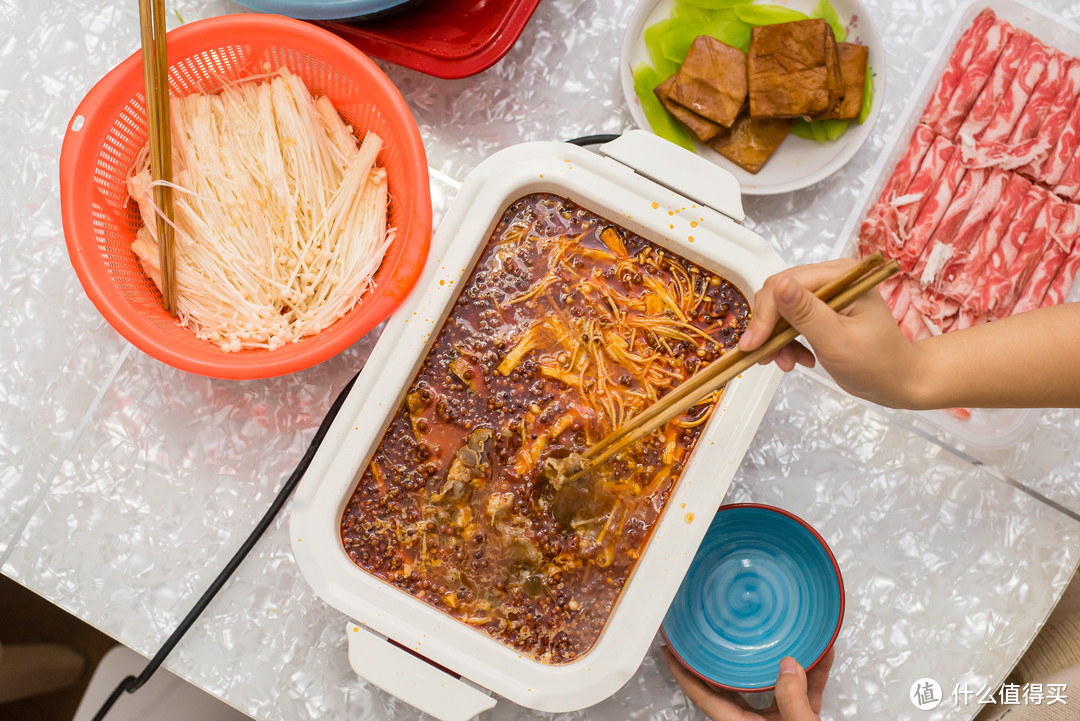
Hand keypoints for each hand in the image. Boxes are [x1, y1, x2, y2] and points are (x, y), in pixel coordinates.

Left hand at [662, 647, 834, 720]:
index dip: (684, 672)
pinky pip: (800, 694)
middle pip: (733, 684)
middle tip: (718, 632)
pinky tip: (822, 657)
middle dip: (729, 657)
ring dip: (781, 662)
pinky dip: (811, 678)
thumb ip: (793, 700)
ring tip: (781, 636)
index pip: (703, 695)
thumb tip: (788, 666)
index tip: (670, 651)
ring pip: (770, 685)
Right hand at [737, 259, 918, 408]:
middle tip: (767, 357)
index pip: (788, 284)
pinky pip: (789, 320)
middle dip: (769, 328)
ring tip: (787, 362)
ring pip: (780, 309)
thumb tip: (780, 285)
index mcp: (843, 276)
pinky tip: (798, 359)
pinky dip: (787, 342)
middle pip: (779, 294)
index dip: (766, 314)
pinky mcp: (821, 310)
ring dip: (777, 338)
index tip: (753, 345)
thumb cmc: (878, 364)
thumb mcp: (838, 340)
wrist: (897, 381)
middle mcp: (833, 278)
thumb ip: (806, 313)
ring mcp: (826, 294)